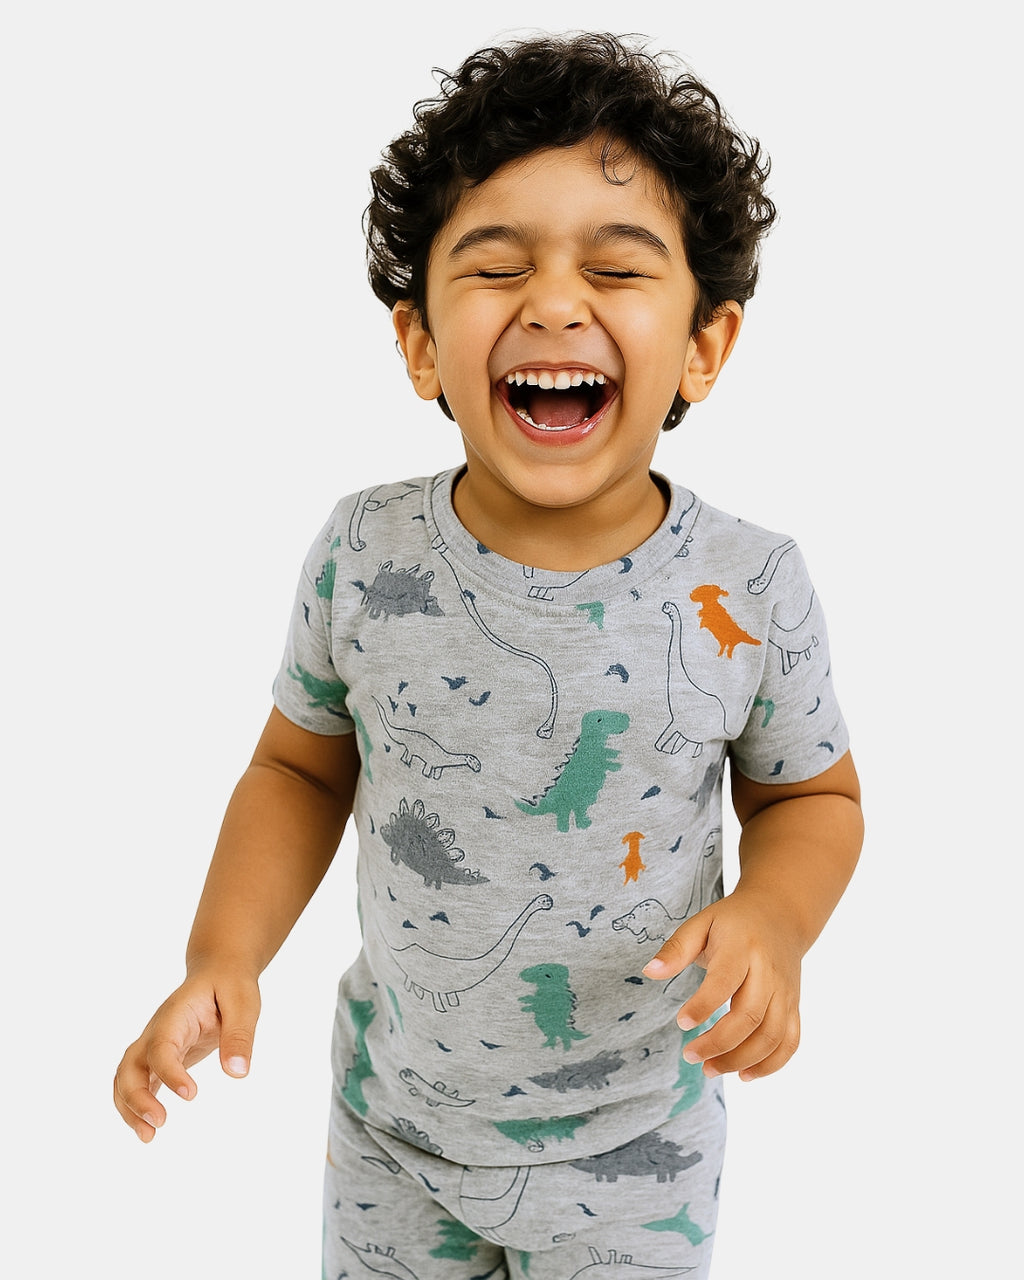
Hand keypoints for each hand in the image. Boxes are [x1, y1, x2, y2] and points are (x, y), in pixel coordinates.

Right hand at [113, 970, 260, 1141]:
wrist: (217, 971)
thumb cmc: (230, 985)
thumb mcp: (244, 1003)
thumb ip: (240, 1035)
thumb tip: (237, 1073)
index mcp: (176, 1015)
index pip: (161, 1046)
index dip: (170, 1072)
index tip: (191, 1095)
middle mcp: (157, 1031)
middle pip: (130, 1065)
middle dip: (137, 1097)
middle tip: (159, 1124)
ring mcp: (153, 1044)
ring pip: (126, 1077)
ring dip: (130, 1107)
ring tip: (148, 1137)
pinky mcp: (159, 1057)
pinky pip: (138, 1082)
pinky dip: (137, 1106)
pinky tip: (148, 1130)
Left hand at [642, 891, 802, 1080]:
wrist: (781, 915)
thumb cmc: (733, 922)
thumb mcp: (701, 923)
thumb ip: (676, 948)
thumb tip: (649, 972)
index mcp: (742, 947)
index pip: (725, 981)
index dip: (703, 1006)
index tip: (680, 1023)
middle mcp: (769, 972)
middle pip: (749, 1017)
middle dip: (718, 1043)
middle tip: (689, 1055)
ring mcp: (785, 991)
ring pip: (772, 1036)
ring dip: (741, 1060)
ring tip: (710, 1070)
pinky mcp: (794, 1005)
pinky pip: (790, 1041)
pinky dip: (771, 1065)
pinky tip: (744, 1075)